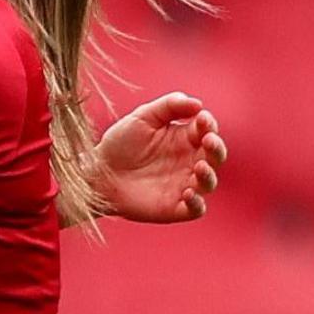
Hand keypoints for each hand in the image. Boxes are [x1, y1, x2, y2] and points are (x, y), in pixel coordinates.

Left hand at [90, 92, 225, 223]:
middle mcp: (189, 161)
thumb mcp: (143, 117)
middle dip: (217, 148)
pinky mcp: (174, 207)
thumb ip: (169, 106)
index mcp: (185, 138)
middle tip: (208, 141)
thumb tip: (198, 105)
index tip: (202, 119)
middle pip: (215, 156)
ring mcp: (183, 184)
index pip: (208, 130)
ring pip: (209, 182)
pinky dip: (197, 203)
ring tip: (198, 166)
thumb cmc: (120, 143)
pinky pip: (196, 209)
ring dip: (209, 174)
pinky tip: (188, 193)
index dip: (209, 124)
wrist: (96, 173)